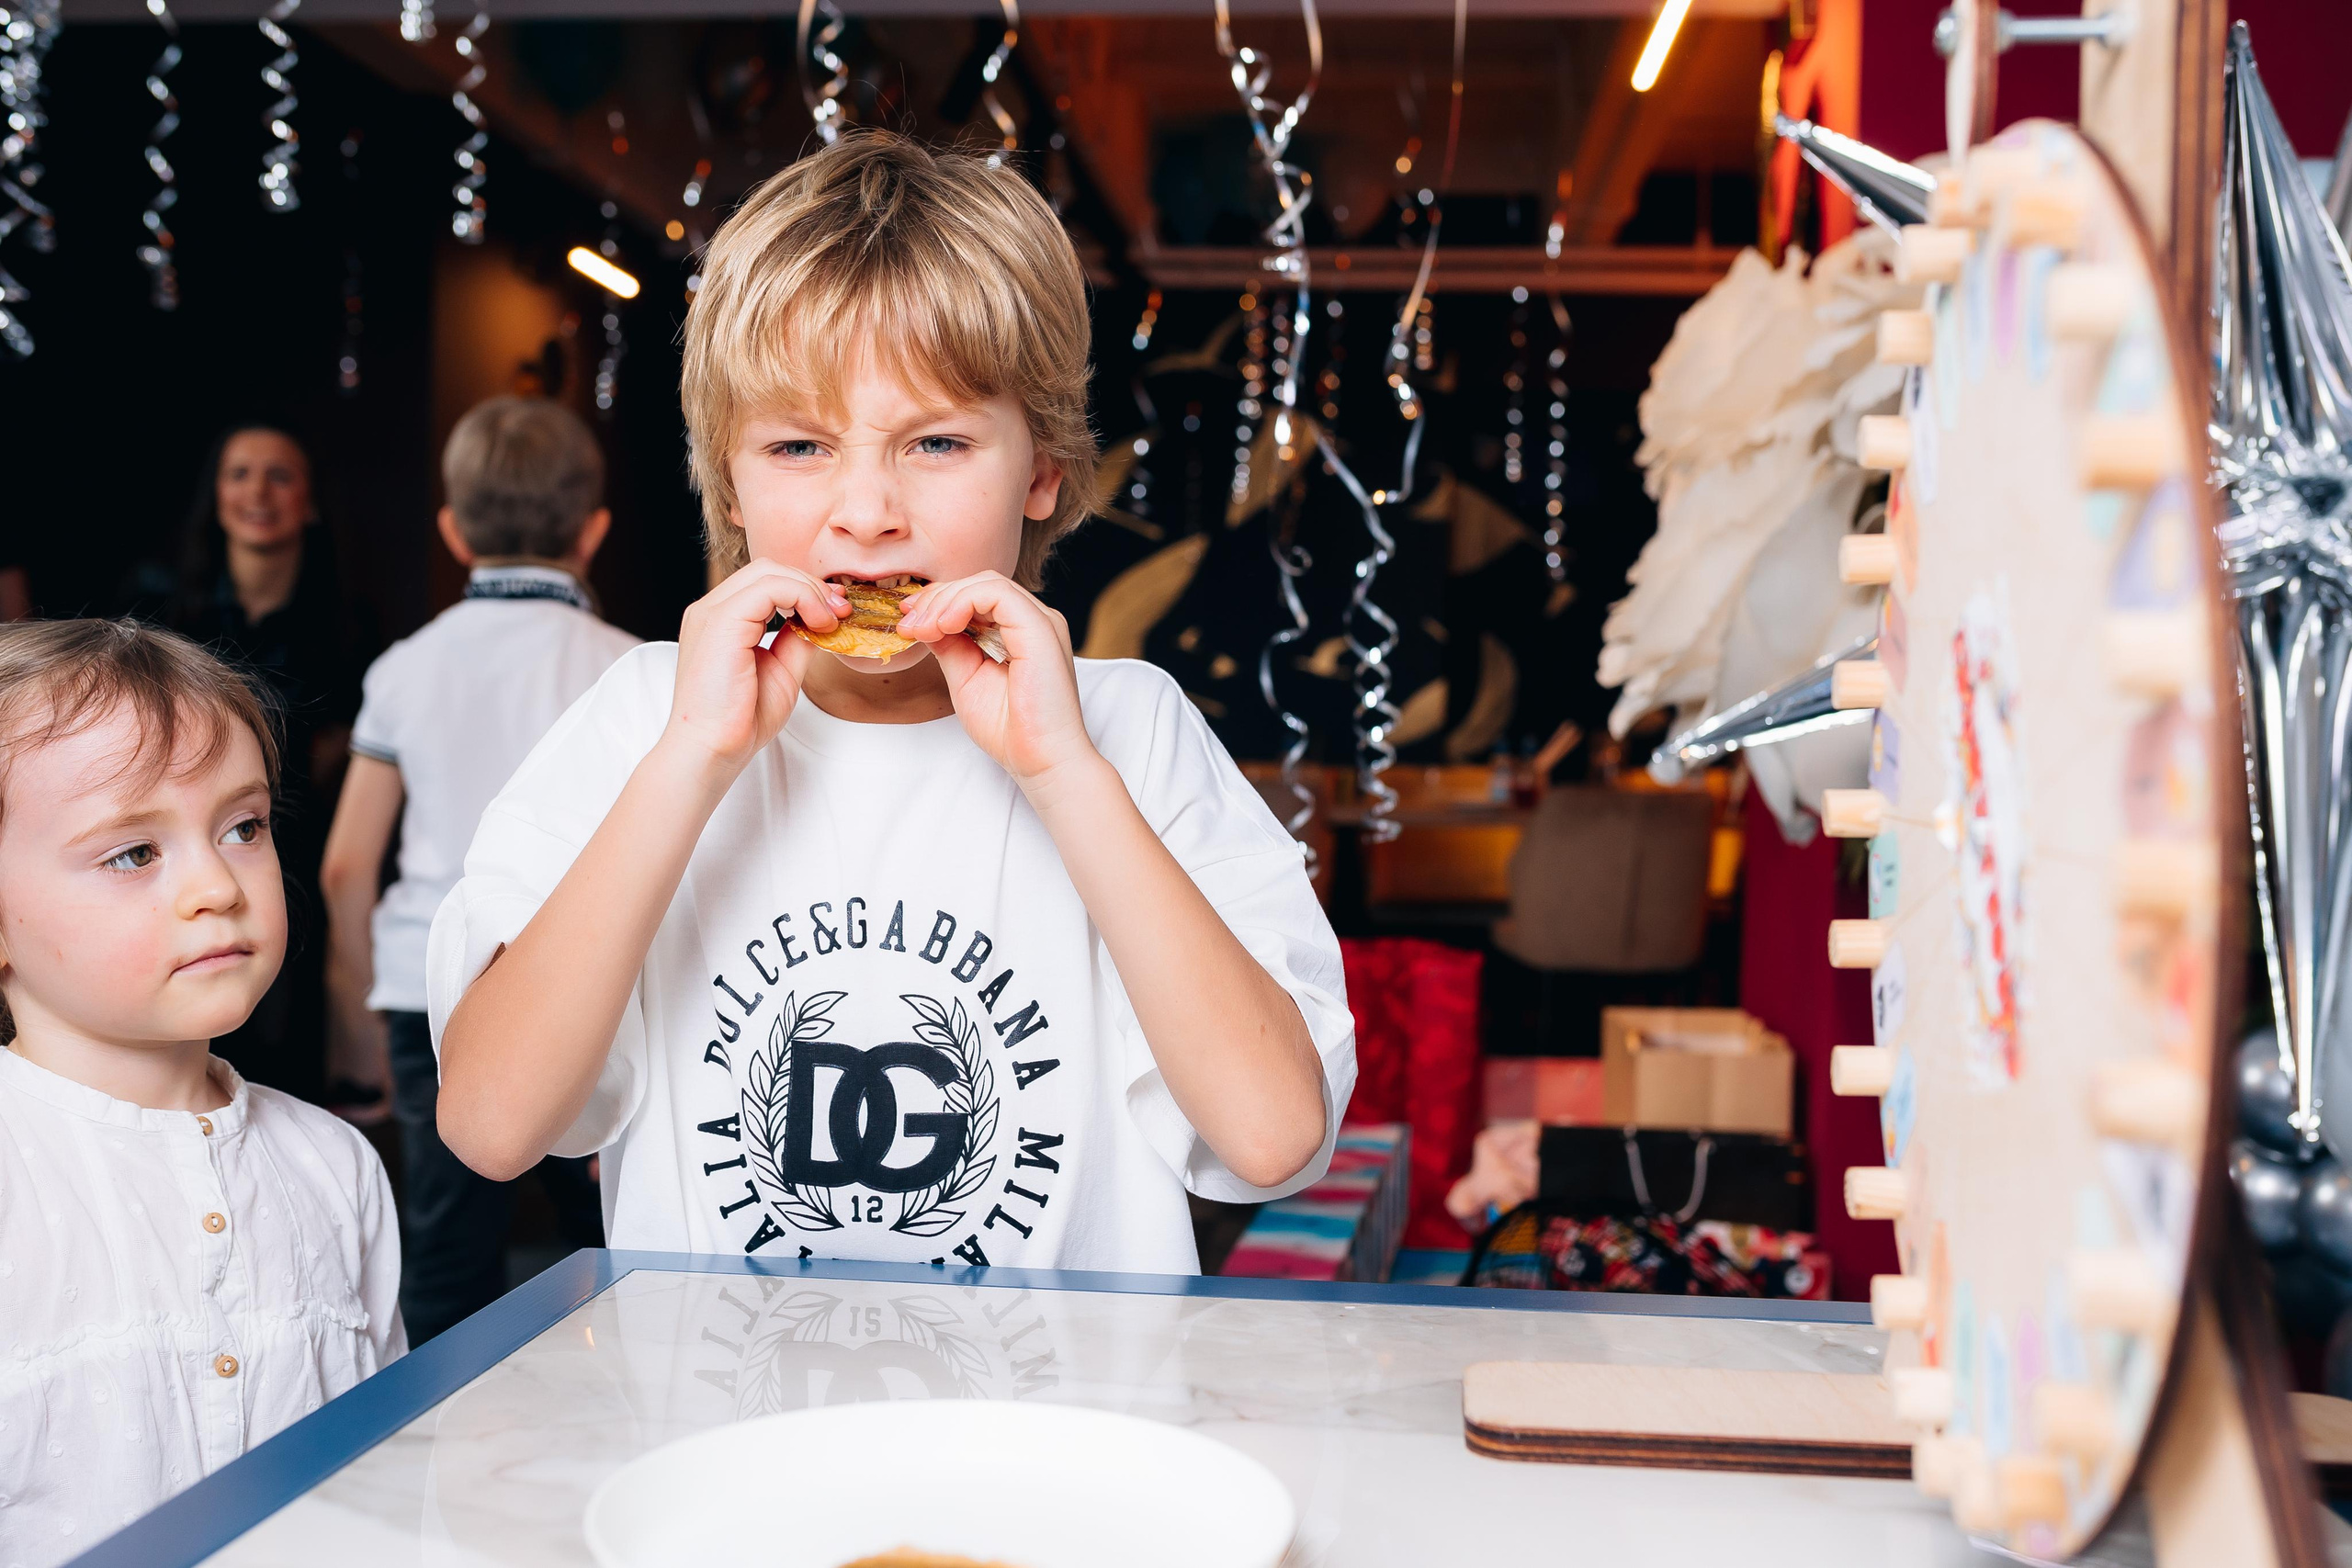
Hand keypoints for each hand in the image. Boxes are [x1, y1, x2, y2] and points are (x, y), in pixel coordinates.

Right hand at [662, 560, 847, 776]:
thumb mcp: (782, 670)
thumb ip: (798, 640)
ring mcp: (711, 612)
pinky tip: (817, 623)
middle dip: (811, 585)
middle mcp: (711, 610)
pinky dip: (802, 597)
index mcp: (722, 620)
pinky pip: (768, 587)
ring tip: (830, 620)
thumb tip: (822, 618)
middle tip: (839, 612)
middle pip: (768, 569)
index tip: (836, 613)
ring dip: (809, 590)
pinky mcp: (720, 622)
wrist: (712, 750)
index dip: (806, 590)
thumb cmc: (741, 720)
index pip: (766, 582)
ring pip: (769, 571)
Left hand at [899, 572, 1097, 785]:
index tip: (908, 622)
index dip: (939, 601)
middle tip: (909, 624)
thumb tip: (924, 620)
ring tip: (923, 628)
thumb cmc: (1009, 730)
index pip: (977, 596)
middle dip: (937, 598)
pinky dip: (962, 602)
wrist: (1041, 762)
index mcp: (1020, 632)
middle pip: (980, 583)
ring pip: (987, 582)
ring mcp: (1041, 622)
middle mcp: (1034, 621)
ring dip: (946, 600)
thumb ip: (949, 646)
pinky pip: (996, 593)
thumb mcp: (965, 678)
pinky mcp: (1040, 628)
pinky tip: (943, 626)